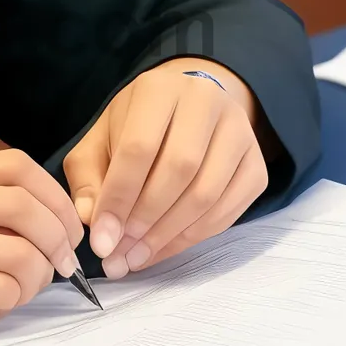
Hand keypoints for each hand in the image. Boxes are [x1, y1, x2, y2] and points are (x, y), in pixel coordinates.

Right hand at [0, 148, 84, 345]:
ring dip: (34, 280)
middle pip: (24, 205)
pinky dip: (7, 304)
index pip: (17, 165)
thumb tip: (52, 217)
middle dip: (58, 240)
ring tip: (16, 291)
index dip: (56, 196)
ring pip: (18, 254)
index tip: (68, 228)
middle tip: (60, 267)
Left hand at [63, 59, 268, 276]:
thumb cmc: (134, 128)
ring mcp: (239, 130)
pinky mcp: (257, 162)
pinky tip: (165, 247)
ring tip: (137, 257)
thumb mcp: (99, 141)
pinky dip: (195, 237)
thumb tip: (92, 219)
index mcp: (158, 89)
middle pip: (179, 169)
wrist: (184, 111)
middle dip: (146, 219)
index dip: (119, 197)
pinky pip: (230, 210)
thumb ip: (88, 178)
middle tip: (120, 253)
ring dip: (169, 235)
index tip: (102, 240)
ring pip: (207, 193)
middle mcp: (205, 101)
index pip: (139, 147)